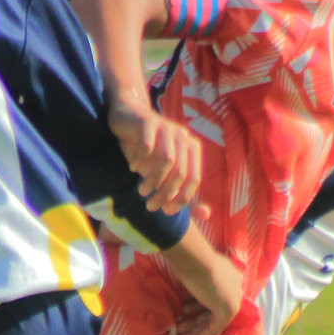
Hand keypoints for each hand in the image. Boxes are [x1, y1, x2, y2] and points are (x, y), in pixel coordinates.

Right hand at [109, 100, 202, 214]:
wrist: (128, 118)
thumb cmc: (148, 151)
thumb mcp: (164, 174)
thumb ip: (182, 193)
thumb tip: (205, 215)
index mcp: (192, 149)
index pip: (194, 179)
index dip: (182, 199)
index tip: (166, 212)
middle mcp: (183, 136)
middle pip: (180, 172)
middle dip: (165, 194)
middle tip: (150, 206)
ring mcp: (167, 127)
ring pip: (166, 160)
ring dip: (152, 180)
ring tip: (142, 191)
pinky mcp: (149, 121)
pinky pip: (146, 145)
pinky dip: (139, 160)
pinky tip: (132, 167)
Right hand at [166, 242, 243, 334]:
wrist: (196, 260)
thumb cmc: (191, 262)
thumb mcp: (195, 271)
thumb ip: (196, 282)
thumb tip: (188, 289)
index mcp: (229, 278)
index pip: (213, 299)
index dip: (197, 308)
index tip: (183, 314)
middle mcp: (235, 290)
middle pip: (212, 313)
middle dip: (194, 324)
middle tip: (178, 330)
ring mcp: (232, 301)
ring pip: (212, 323)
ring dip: (194, 334)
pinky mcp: (227, 311)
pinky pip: (213, 329)